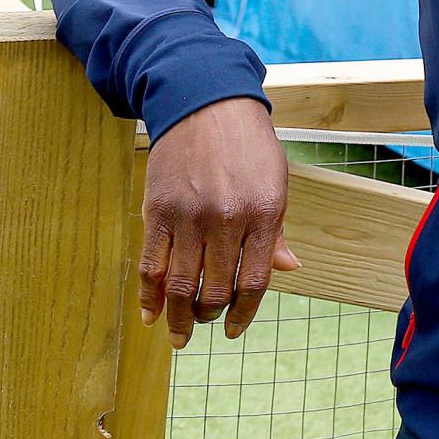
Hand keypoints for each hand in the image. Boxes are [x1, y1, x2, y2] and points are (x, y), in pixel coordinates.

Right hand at [138, 96, 301, 349]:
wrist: (206, 104)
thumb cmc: (248, 146)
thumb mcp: (276, 182)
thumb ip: (276, 231)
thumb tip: (289, 269)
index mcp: (264, 214)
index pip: (255, 281)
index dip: (244, 313)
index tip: (234, 329)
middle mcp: (227, 220)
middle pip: (214, 290)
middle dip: (209, 317)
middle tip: (205, 324)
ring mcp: (189, 218)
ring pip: (180, 286)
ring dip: (179, 318)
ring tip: (180, 334)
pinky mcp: (158, 213)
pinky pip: (150, 266)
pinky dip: (149, 297)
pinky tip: (151, 314)